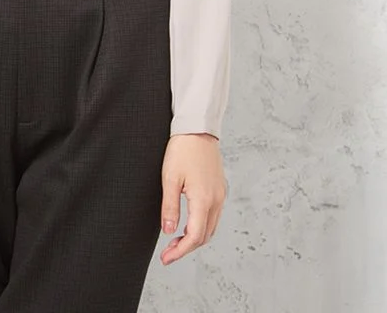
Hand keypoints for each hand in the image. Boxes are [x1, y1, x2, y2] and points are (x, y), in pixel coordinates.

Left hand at [159, 132, 227, 264]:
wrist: (197, 127)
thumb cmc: (182, 149)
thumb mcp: (170, 178)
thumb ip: (170, 207)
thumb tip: (169, 231)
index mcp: (204, 199)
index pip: (195, 237)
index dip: (180, 252)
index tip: (166, 259)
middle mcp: (216, 200)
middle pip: (205, 236)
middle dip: (186, 248)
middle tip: (168, 252)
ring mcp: (220, 194)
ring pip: (210, 227)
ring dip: (194, 238)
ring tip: (175, 240)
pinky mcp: (219, 188)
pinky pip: (213, 215)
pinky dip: (201, 225)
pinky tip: (188, 223)